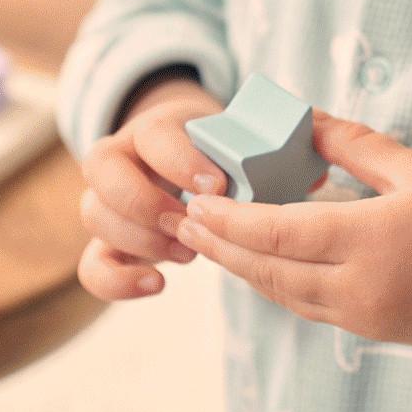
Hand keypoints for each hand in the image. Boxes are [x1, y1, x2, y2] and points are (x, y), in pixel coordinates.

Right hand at [75, 85, 330, 301]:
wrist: (186, 162)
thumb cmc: (224, 155)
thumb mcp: (242, 141)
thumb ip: (273, 151)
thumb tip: (319, 173)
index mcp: (156, 127)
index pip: (152, 134)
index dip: (180, 159)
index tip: (218, 184)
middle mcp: (120, 157)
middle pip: (102, 169)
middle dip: (146, 198)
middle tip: (189, 220)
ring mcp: (107, 200)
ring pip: (95, 214)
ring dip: (139, 237)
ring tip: (188, 253)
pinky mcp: (108, 243)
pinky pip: (92, 266)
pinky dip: (118, 280)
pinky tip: (159, 284)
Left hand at [172, 108, 411, 348]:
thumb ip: (353, 145)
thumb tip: (301, 119)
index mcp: (371, 241)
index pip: (277, 234)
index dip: (229, 221)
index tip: (195, 202)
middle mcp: (360, 288)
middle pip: (267, 271)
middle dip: (220, 247)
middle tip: (182, 222)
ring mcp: (365, 317)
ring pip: (284, 296)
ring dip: (243, 270)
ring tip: (209, 243)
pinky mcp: (374, 332)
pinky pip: (309, 309)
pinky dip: (277, 286)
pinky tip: (261, 266)